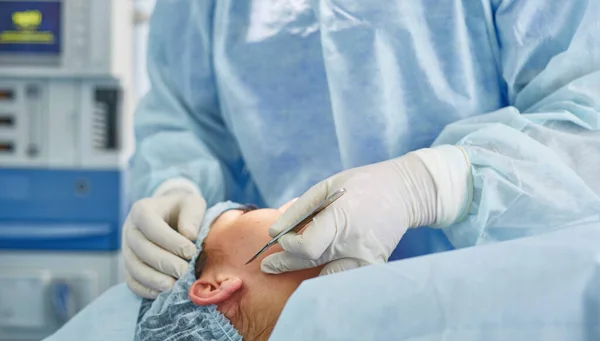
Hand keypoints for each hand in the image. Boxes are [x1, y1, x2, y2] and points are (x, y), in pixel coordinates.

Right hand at [122, 189, 205, 297]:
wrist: (171, 215)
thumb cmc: (183, 209)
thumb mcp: (192, 204)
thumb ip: (192, 215)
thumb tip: (189, 235)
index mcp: (142, 210)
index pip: (151, 226)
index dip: (170, 241)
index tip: (190, 251)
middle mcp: (130, 229)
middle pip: (141, 249)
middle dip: (164, 263)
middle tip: (184, 272)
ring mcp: (127, 249)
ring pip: (134, 268)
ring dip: (154, 279)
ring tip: (174, 286)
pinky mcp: (129, 267)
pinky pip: (132, 281)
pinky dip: (146, 289)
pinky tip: (163, 293)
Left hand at [261, 146, 469, 275]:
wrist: (404, 192)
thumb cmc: (361, 185)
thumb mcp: (326, 187)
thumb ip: (298, 211)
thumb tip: (272, 233)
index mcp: (342, 219)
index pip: (306, 247)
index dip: (288, 246)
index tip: (283, 238)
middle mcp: (354, 243)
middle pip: (311, 266)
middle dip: (285, 266)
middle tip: (268, 266)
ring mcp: (367, 258)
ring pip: (327, 280)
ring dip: (306, 277)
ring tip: (290, 270)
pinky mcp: (374, 266)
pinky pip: (344, 279)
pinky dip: (327, 278)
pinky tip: (315, 270)